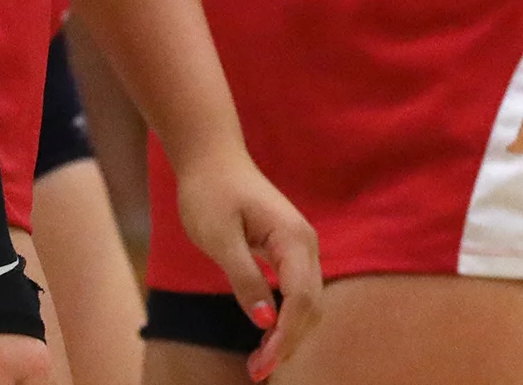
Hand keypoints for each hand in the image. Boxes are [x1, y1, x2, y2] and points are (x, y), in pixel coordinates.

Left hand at [175, 147, 321, 382]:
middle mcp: (306, 244)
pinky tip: (267, 334)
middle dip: (289, 343)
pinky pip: (298, 292)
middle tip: (255, 373)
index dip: (285, 338)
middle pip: (311, 306)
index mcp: (293, 239)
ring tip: (259, 362)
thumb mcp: (219, 238)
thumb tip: (266, 322)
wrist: (212, 159)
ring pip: (309, 302)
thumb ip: (245, 278)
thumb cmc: (211, 193)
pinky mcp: (289, 251)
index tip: (260, 366)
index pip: (301, 300)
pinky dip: (287, 319)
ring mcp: (301, 247)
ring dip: (290, 334)